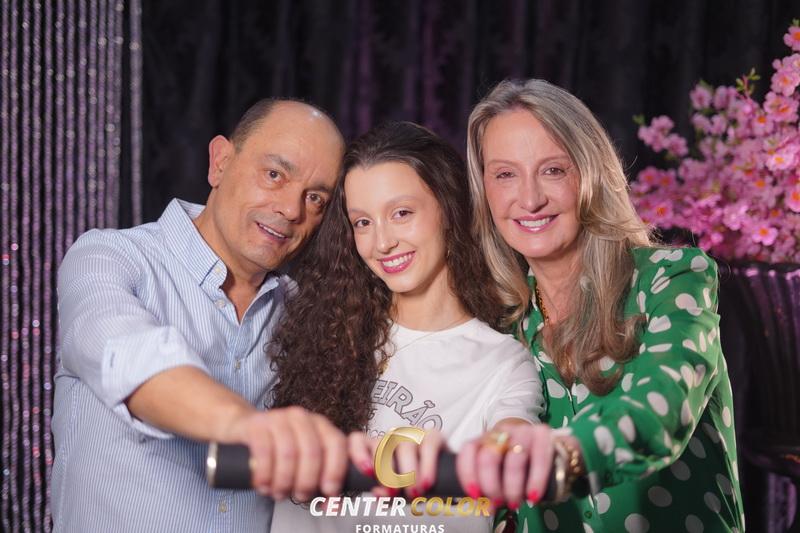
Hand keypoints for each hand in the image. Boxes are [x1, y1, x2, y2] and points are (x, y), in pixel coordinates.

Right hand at [228, 406, 347, 501]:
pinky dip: (265, 473)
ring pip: (288, 453)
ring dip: (284, 480)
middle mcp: (301, 418)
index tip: (329, 491)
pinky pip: (264, 450)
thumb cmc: (279, 451)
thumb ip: (322, 480)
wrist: (245, 430)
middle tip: (299, 495)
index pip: (336, 443)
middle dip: (307, 481)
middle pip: (312, 452)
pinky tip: (263, 484)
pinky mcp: (256, 424)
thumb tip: (335, 505)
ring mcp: (278, 418)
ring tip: (279, 492)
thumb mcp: (303, 461)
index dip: (335, 469)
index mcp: (320, 425)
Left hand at [348, 429, 444, 497]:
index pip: (357, 441)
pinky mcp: (433, 435)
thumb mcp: (395, 495)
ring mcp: (412, 434)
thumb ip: (384, 495)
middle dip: (387, 471)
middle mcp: (391, 438)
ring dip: (408, 470)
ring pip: (404, 445)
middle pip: (382, 445)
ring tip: (413, 492)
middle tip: (394, 492)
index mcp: (374, 449)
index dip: (359, 454)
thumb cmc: (411, 487)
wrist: (442, 485)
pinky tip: (426, 481)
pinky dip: (427, 464)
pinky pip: (429, 444)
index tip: (368, 473)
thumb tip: (377, 493)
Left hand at [456, 423, 553, 509]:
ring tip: (515, 502)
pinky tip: (533, 494)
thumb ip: (489, 485)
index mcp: (486, 439)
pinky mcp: (543, 434)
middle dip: (492, 486)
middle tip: (498, 502)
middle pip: (489, 457)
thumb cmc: (520, 463)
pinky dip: (535, 480)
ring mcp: (523, 431)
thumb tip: (485, 507)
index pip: (469, 450)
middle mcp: (503, 432)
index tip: (475, 495)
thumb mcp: (501, 472)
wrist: (548, 446)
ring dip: (513, 487)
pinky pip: (540, 457)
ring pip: (514, 458)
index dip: (469, 474)